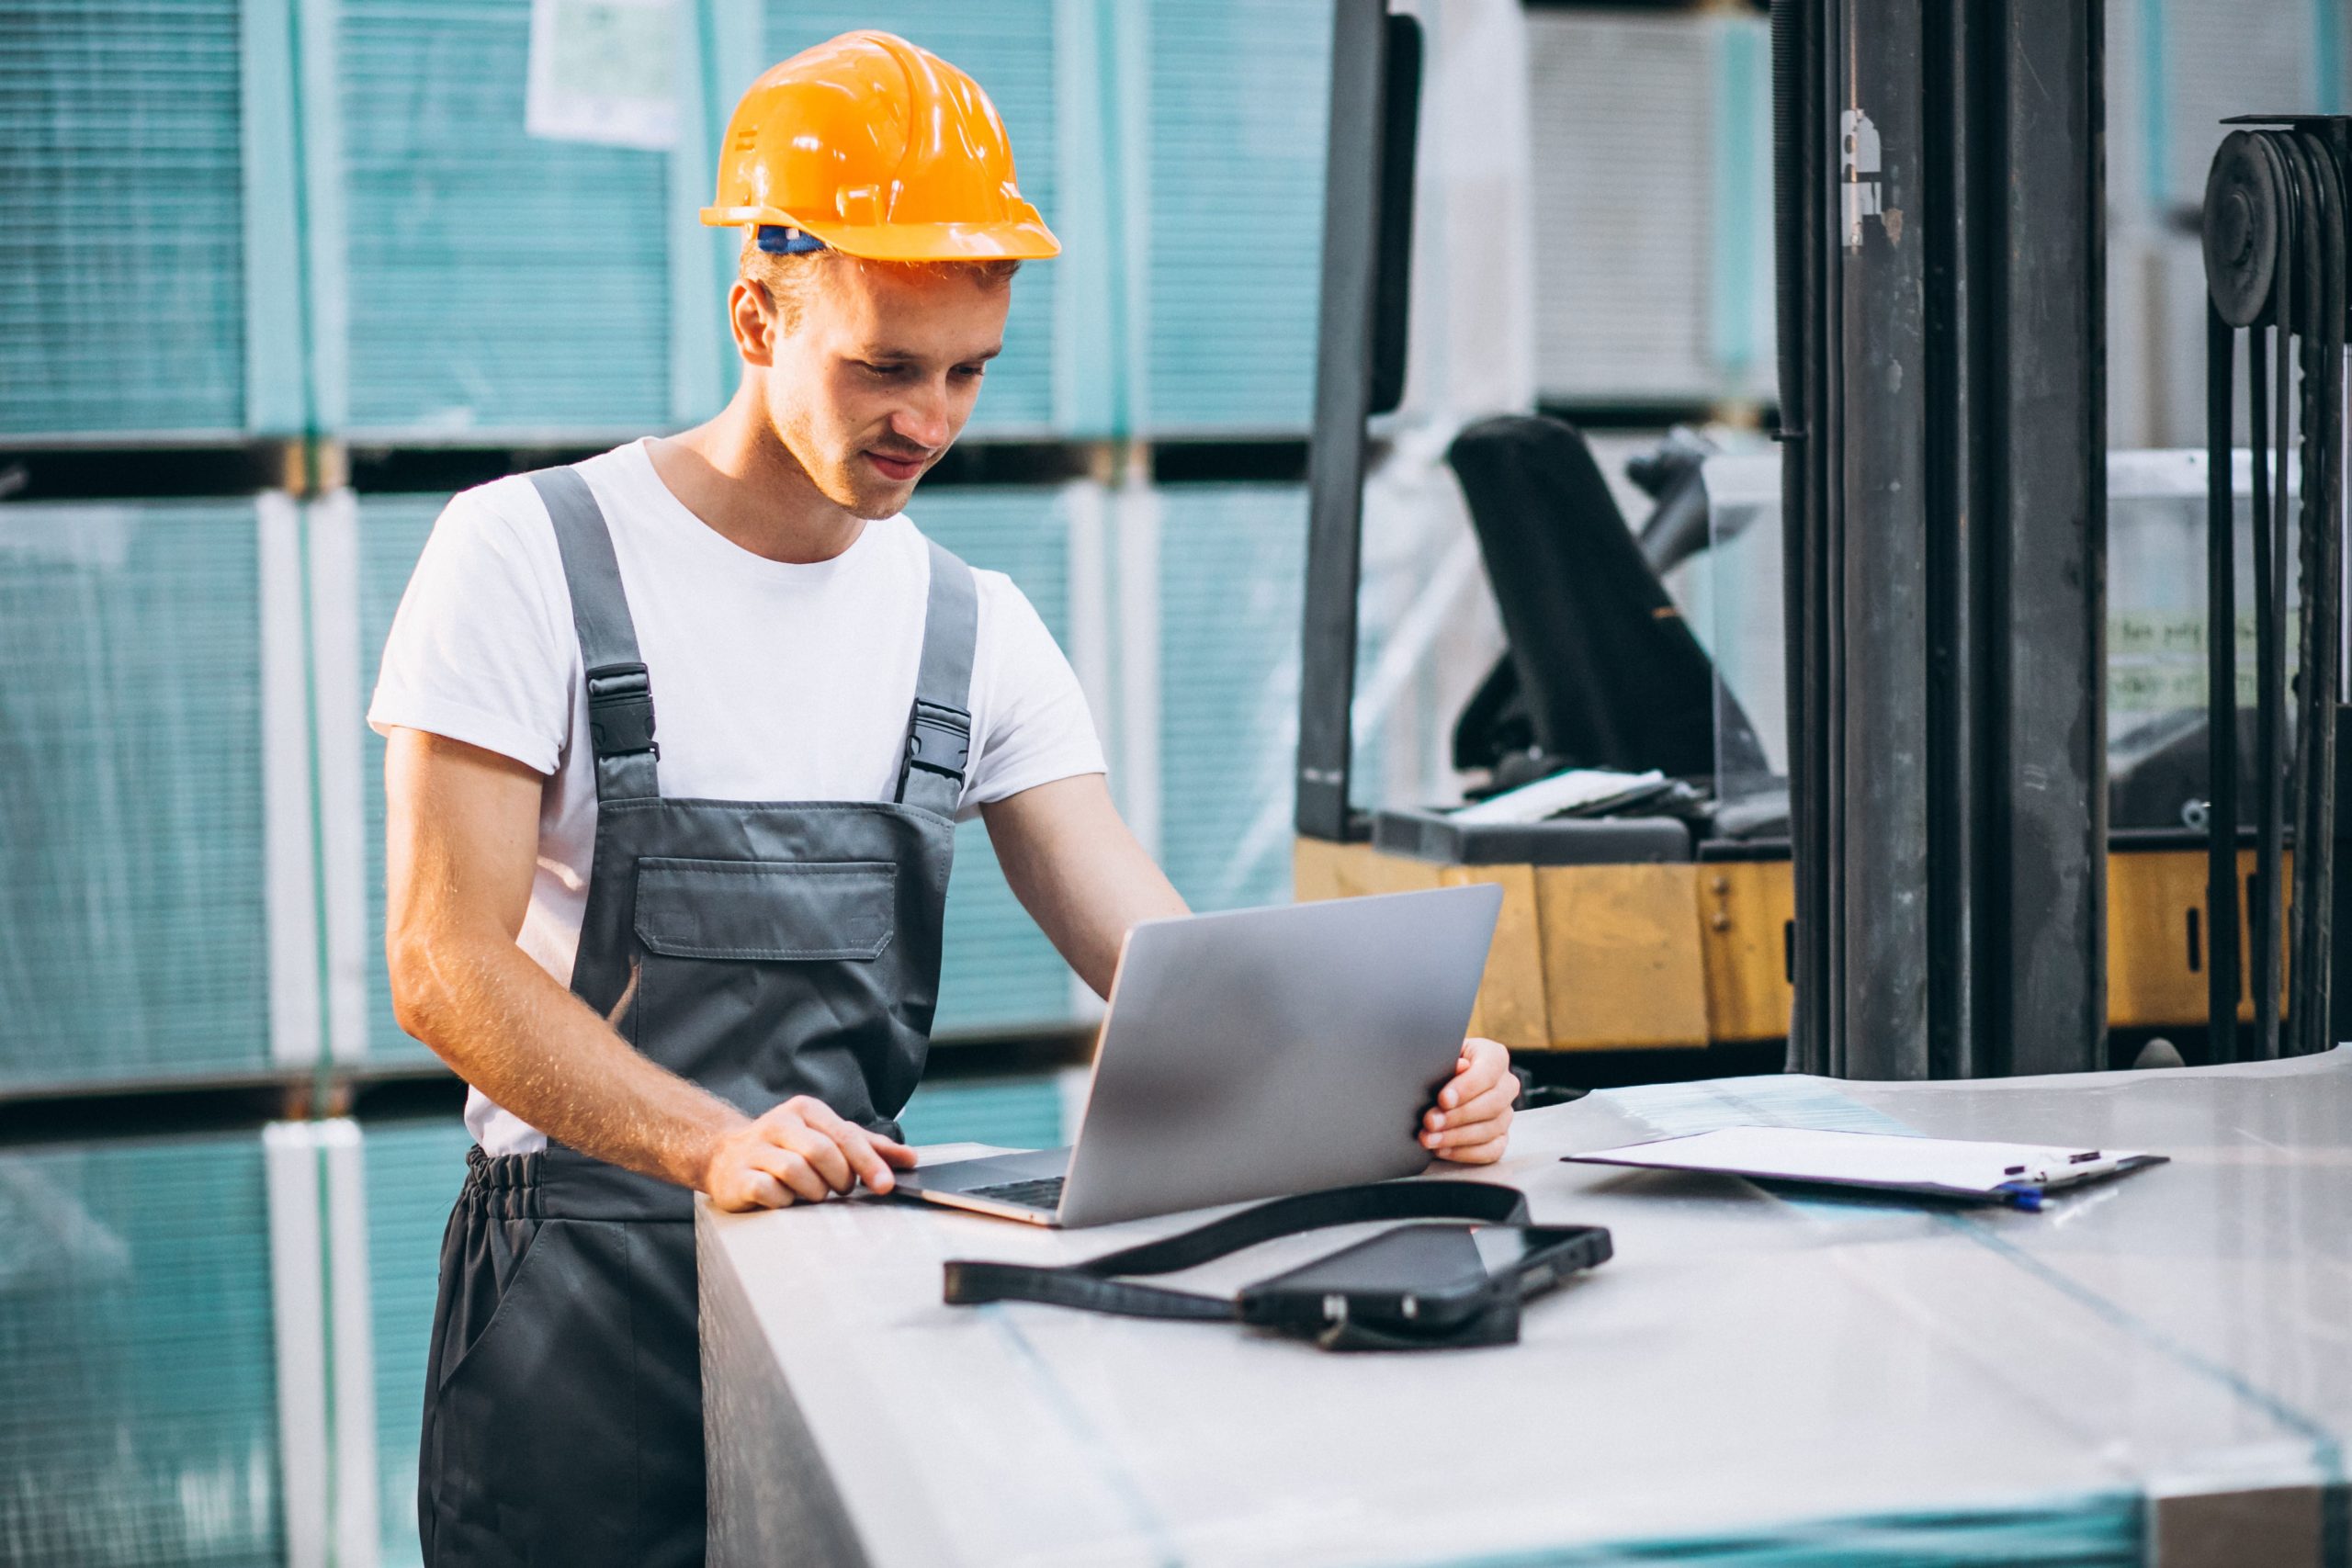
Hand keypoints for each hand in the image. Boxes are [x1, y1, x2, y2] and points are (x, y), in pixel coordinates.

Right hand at [702, 1095, 918, 1210]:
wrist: (725, 1157)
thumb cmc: (788, 1148)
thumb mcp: (827, 1138)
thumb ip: (868, 1147)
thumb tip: (909, 1159)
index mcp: (805, 1110)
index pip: (845, 1135)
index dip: (869, 1162)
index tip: (887, 1185)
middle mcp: (779, 1123)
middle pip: (823, 1152)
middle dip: (840, 1178)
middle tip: (842, 1189)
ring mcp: (756, 1149)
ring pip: (797, 1171)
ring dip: (814, 1191)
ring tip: (813, 1193)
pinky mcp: (738, 1176)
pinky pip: (770, 1191)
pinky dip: (785, 1201)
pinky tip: (785, 1199)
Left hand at [1421, 1037, 1514, 1164]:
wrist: (1439, 1083)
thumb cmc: (1440, 1065)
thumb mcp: (1441, 1055)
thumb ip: (1449, 1059)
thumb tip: (1461, 1066)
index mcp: (1494, 1057)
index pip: (1488, 1072)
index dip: (1466, 1087)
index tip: (1443, 1099)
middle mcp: (1506, 1085)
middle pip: (1493, 1104)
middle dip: (1458, 1116)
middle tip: (1430, 1122)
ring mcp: (1506, 1113)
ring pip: (1490, 1129)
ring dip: (1456, 1137)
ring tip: (1429, 1138)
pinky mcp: (1500, 1137)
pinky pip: (1491, 1151)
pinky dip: (1464, 1153)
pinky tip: (1441, 1150)